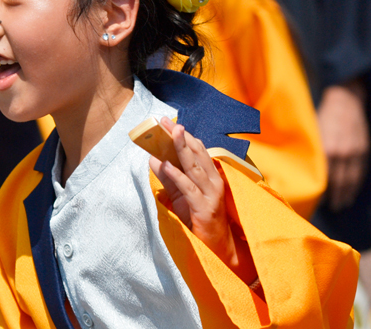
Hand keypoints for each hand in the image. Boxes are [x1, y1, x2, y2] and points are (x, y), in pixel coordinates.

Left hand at [148, 117, 253, 280]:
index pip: (198, 150)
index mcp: (211, 176)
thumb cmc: (199, 220)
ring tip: (170, 134)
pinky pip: (189, 188)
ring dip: (181, 149)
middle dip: (180, 136)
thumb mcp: (181, 195)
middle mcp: (213, 181)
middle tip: (165, 122)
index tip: (169, 123)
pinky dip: (177, 176)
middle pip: (197, 153)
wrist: (217, 249)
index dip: (184, 135)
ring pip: (194, 167)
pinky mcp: (204, 208)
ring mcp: (210, 194)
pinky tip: (166, 165)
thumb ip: (168, 177)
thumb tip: (153, 159)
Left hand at [317, 81, 369, 211]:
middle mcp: (341, 153)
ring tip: (339, 205)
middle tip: (325, 208)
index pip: (322, 177)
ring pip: (350, 180)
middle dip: (332, 197)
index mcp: (326, 149)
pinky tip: (350, 193)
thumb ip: (307, 150)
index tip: (311, 201)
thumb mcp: (311, 132)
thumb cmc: (322, 116)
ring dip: (345, 195)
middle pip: (337, 182)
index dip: (318, 191)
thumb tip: (294, 168)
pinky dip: (355, 185)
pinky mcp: (363, 151)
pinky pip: (360, 173)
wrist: (345, 101)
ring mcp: (355, 153)